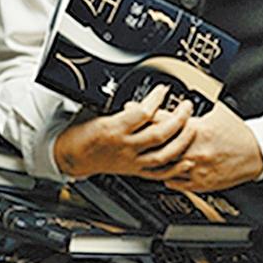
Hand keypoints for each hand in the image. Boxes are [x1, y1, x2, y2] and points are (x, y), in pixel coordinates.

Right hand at [53, 83, 196, 178]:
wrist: (71, 156)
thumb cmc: (82, 133)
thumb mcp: (99, 113)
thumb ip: (123, 108)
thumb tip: (143, 98)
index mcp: (115, 129)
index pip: (142, 113)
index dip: (156, 99)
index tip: (164, 89)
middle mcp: (125, 147)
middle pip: (159, 135)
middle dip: (178, 119)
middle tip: (187, 106)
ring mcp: (132, 161)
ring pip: (163, 155)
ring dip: (182, 140)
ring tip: (192, 126)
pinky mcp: (134, 171)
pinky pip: (159, 173)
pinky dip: (175, 168)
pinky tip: (187, 161)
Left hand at [139, 99, 262, 191]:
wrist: (257, 152)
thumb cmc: (238, 132)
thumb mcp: (216, 111)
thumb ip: (196, 108)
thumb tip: (180, 99)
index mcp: (197, 129)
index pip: (163, 119)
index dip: (144, 113)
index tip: (132, 108)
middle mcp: (194, 150)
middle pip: (158, 144)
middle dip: (140, 136)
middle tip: (127, 130)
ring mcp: (196, 169)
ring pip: (164, 166)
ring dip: (150, 159)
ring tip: (138, 153)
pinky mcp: (200, 183)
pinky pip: (175, 182)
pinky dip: (165, 176)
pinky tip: (159, 171)